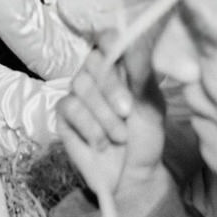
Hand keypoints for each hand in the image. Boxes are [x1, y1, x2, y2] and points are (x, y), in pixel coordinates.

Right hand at [56, 50, 168, 216]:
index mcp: (120, 68)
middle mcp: (96, 76)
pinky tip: (101, 142)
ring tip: (120, 136)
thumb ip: (142, 73)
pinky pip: (70, 108)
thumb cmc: (145, 138)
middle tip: (127, 111)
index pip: (108, 39)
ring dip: (104, 114)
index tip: (121, 52)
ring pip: (80, 85)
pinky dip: (90, 127)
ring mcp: (78, 94)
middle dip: (112, 87)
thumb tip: (139, 40)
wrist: (132, 177)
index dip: (111, 42)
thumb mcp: (152, 105)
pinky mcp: (64, 115)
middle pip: (93, 60)